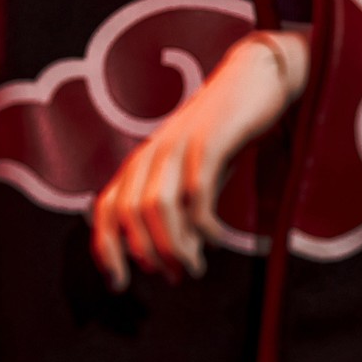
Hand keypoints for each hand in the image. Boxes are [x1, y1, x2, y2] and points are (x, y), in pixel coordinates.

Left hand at [91, 25, 309, 286]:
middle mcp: (154, 151)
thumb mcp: (191, 171)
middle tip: (175, 276)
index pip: (109, 207)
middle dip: (149, 253)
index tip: (119, 283)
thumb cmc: (223, 133)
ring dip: (174, 245)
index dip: (106, 248)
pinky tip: (216, 238)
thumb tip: (164, 255)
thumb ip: (175, 204)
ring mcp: (180, 143)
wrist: (255, 78)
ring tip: (194, 267)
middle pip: (131, 212)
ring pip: (159, 205)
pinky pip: (197, 190)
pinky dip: (203, 223)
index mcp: (143, 159)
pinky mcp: (210, 139)